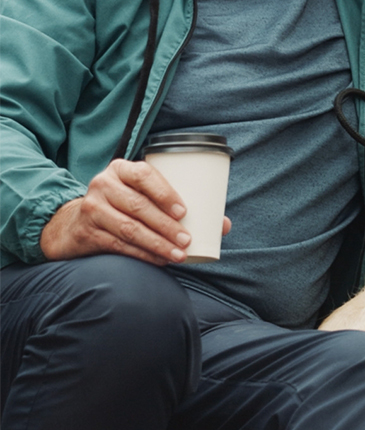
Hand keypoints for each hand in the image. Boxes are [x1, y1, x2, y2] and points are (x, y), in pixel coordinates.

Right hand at [40, 158, 230, 264]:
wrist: (75, 222)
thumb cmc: (125, 205)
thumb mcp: (144, 195)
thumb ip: (178, 205)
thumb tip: (224, 225)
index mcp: (121, 169)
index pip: (143, 174)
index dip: (164, 192)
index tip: (184, 211)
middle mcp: (103, 184)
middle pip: (138, 206)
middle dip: (165, 225)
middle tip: (187, 240)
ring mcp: (92, 208)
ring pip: (129, 228)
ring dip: (157, 243)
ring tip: (178, 254)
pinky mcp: (87, 231)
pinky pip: (119, 244)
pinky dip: (143, 254)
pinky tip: (160, 260)